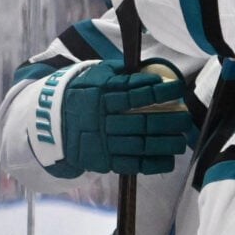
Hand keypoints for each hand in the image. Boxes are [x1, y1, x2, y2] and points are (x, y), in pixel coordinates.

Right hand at [34, 60, 192, 176]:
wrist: (48, 123)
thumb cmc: (80, 94)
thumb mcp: (92, 76)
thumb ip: (118, 73)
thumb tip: (148, 70)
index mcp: (100, 95)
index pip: (134, 92)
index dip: (158, 91)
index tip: (177, 88)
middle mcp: (101, 119)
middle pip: (141, 121)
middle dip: (169, 120)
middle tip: (185, 118)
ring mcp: (102, 142)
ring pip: (140, 144)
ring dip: (165, 144)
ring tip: (181, 141)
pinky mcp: (103, 160)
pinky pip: (132, 164)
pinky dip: (153, 164)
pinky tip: (169, 160)